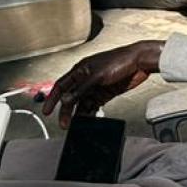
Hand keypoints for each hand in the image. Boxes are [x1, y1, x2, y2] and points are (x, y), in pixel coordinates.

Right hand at [42, 40, 163, 127]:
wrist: (140, 62)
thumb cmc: (119, 61)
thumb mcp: (98, 76)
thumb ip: (81, 89)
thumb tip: (66, 99)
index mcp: (80, 70)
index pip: (60, 86)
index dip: (52, 99)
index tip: (47, 112)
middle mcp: (85, 79)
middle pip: (71, 97)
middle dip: (66, 111)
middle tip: (64, 124)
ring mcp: (95, 87)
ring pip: (82, 103)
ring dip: (78, 114)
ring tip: (77, 126)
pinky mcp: (105, 94)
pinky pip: (93, 106)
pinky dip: (90, 113)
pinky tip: (89, 121)